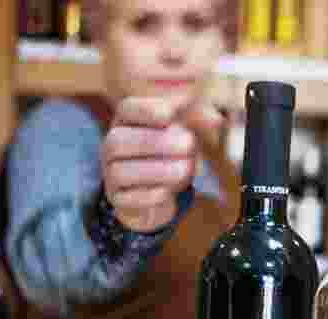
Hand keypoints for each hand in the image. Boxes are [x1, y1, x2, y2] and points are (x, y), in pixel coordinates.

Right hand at [101, 95, 223, 232]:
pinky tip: (168, 191)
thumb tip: (216, 118)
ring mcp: (111, 174)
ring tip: (183, 169)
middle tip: (187, 144)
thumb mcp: (185, 132)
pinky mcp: (118, 199)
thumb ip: (197, 121)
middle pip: (117, 140)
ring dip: (156, 170)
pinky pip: (128, 198)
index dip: (146, 110)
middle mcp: (112, 146)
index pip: (127, 109)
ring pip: (120, 172)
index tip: (170, 114)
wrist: (159, 192)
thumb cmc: (171, 154)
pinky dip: (150, 195)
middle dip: (153, 142)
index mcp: (126, 122)